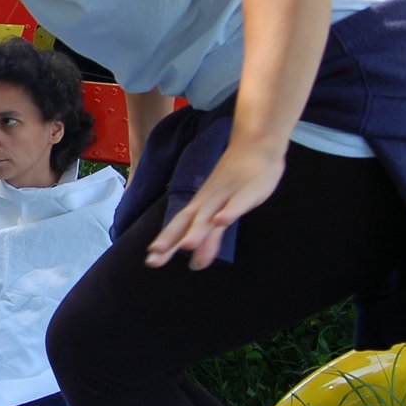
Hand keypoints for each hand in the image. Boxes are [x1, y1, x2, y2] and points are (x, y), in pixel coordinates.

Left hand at [145, 141, 284, 270]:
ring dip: (198, 231)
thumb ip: (210, 234)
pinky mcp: (248, 190)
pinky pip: (238, 203)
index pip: (178, 225)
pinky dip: (229, 212)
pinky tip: (221, 221)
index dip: (165, 241)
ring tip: (186, 247)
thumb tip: (196, 259)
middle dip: (170, 241)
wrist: (255, 144)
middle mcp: (209, 201)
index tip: (150, 259)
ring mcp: (227, 194)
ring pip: (210, 215)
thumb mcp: (221, 209)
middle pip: (187, 222)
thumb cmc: (235, 179)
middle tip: (154, 260)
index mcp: (201, 205)